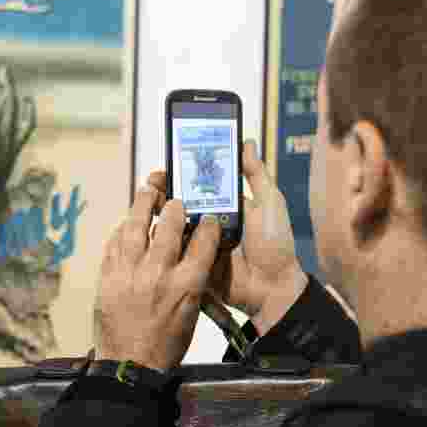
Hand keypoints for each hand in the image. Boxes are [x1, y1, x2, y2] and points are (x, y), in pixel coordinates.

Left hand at [93, 185, 221, 371]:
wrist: (130, 365)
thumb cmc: (166, 343)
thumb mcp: (192, 311)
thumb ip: (192, 278)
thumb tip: (191, 250)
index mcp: (186, 285)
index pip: (203, 241)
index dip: (208, 224)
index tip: (208, 217)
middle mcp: (158, 274)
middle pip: (168, 225)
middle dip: (175, 207)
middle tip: (176, 200)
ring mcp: (129, 274)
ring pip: (135, 226)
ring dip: (143, 204)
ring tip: (148, 190)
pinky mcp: (108, 278)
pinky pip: (114, 244)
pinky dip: (122, 230)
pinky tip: (127, 224)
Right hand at [142, 141, 307, 335]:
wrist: (273, 285)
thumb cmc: (276, 243)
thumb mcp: (269, 203)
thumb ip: (256, 174)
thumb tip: (247, 141)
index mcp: (227, 205)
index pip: (200, 183)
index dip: (185, 171)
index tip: (171, 159)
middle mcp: (210, 221)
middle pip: (182, 200)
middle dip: (165, 187)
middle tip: (154, 179)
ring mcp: (200, 242)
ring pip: (174, 222)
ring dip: (161, 209)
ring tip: (151, 197)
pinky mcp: (193, 262)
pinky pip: (174, 248)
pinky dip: (163, 238)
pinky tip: (153, 225)